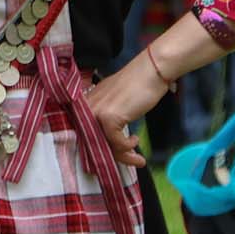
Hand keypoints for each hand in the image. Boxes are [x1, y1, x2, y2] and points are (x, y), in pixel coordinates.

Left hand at [83, 52, 170, 169]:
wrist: (151, 71)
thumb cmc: (137, 86)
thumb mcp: (116, 103)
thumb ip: (106, 119)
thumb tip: (107, 143)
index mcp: (85, 104)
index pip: (82, 134)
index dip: (95, 151)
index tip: (109, 161)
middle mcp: (86, 108)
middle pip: (93, 143)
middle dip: (112, 157)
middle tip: (129, 162)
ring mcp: (96, 112)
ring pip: (105, 145)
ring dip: (124, 156)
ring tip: (138, 160)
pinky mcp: (109, 116)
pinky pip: (116, 142)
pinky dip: (128, 146)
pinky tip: (135, 140)